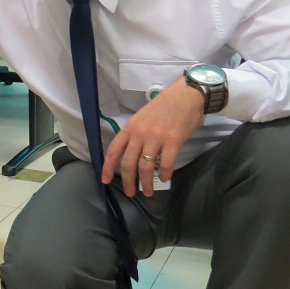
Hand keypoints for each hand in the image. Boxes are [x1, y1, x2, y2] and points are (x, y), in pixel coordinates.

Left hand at [102, 80, 204, 196]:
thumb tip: (131, 156)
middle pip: (128, 163)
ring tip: (148, 192)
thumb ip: (135, 135)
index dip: (107, 167)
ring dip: (146, 183)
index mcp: (130, 128)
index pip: (113, 150)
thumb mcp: (142, 118)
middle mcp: (140, 133)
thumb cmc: (163, 107)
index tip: (105, 181)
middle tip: (130, 193)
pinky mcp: (173, 140)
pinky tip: (164, 179)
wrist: (185, 95)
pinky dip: (164, 174)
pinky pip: (165, 163)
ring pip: (145, 166)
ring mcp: (156, 137)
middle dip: (128, 181)